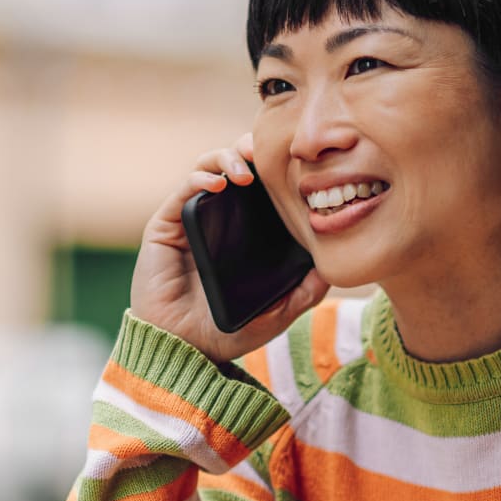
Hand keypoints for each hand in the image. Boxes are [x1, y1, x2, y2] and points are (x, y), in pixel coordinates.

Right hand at [129, 133, 327, 362]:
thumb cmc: (229, 331)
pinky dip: (202, 178)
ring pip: (208, 167)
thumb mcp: (279, 312)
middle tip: (268, 151)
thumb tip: (333, 266)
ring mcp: (193, 220)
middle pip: (235, 166)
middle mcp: (219, 219)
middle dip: (251, 150)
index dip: (275, 168)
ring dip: (228, 157)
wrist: (185, 350)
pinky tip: (220, 183)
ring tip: (247, 169)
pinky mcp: (166, 226)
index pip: (261, 187)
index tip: (297, 163)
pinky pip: (184, 190)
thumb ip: (307, 291)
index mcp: (246, 233)